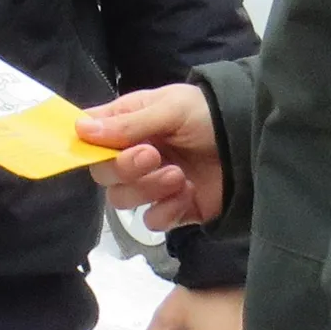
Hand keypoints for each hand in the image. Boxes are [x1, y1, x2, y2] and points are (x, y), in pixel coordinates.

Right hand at [78, 82, 223, 229]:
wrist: (250, 141)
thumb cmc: (207, 114)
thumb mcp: (170, 108)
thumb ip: (128, 124)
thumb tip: (80, 130)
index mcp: (127, 126)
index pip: (89, 140)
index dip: (89, 147)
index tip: (103, 146)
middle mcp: (133, 156)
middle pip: (104, 175)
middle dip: (125, 168)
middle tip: (153, 156)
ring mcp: (152, 185)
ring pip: (123, 201)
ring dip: (148, 189)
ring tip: (177, 175)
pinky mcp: (173, 209)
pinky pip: (153, 220)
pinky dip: (168, 209)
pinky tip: (187, 192)